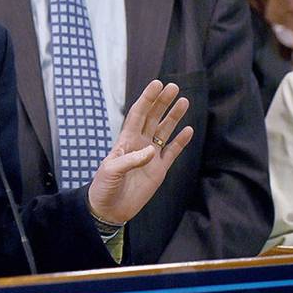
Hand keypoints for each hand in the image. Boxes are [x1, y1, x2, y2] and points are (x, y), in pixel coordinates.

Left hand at [88, 80, 193, 223]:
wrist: (109, 208)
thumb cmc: (104, 187)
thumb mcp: (111, 171)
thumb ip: (130, 160)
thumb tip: (151, 151)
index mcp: (125, 140)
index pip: (138, 115)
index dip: (147, 99)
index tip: (157, 84)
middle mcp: (139, 144)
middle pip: (153, 118)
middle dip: (162, 102)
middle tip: (174, 87)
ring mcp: (150, 156)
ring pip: (164, 131)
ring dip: (173, 117)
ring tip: (184, 101)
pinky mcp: (159, 170)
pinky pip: (172, 152)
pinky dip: (180, 141)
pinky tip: (189, 129)